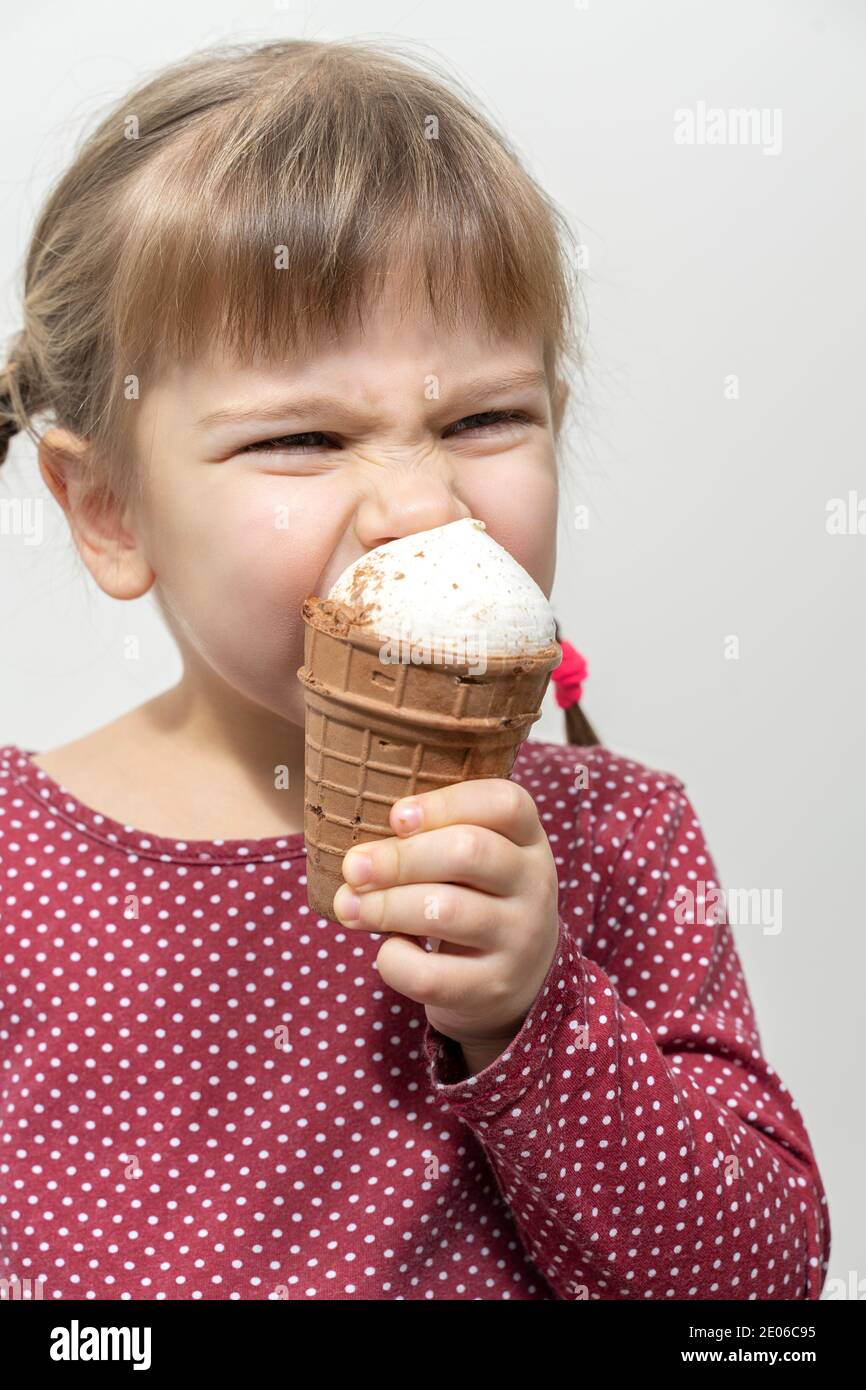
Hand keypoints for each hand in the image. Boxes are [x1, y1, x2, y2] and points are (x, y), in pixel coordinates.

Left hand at [331, 779, 560, 1069]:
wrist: (517, 982)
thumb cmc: (476, 900)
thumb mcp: (476, 862)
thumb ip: (433, 840)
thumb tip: (359, 858)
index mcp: (528, 839)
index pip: (505, 802)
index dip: (445, 803)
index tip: (396, 817)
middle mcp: (535, 884)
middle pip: (468, 851)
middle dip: (398, 858)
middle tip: (354, 867)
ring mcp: (520, 939)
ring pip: (446, 911)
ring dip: (384, 906)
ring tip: (350, 906)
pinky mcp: (494, 988)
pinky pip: (431, 975)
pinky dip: (394, 960)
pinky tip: (389, 950)